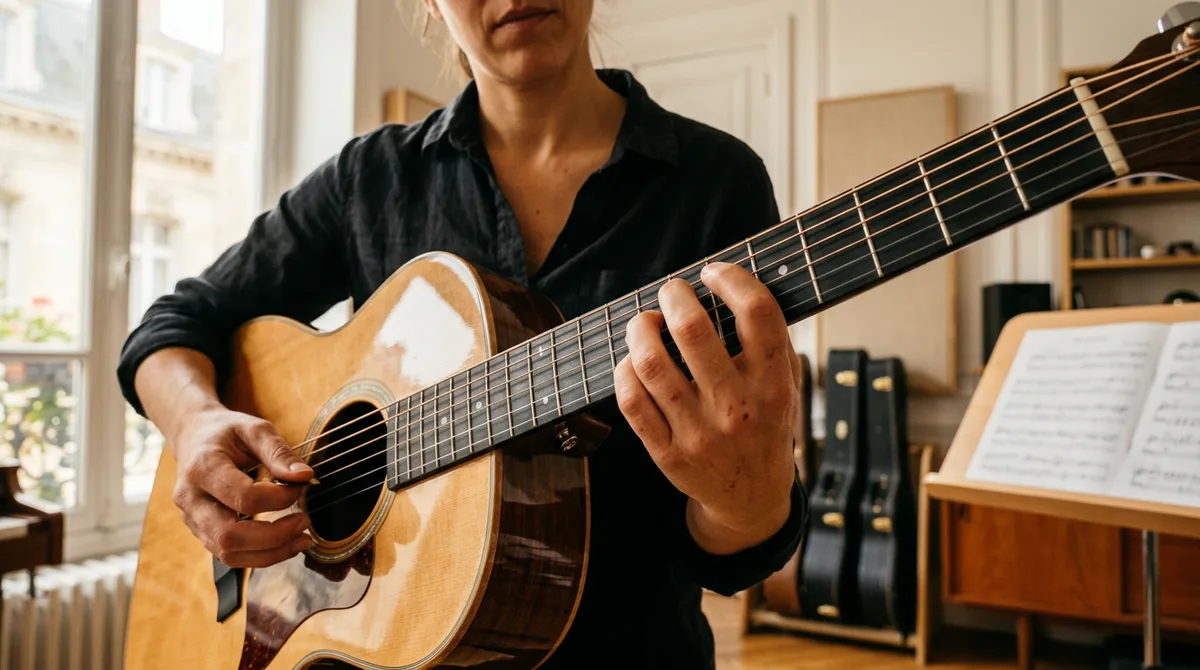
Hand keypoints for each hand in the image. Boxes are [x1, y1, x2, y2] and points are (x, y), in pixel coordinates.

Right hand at [170, 408, 315, 567]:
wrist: (193, 437)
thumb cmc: (226, 432)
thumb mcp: (255, 429)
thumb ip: (279, 452)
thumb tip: (305, 476)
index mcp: (202, 468)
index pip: (243, 498)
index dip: (279, 498)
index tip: (300, 487)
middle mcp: (191, 499)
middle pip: (230, 536)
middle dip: (275, 536)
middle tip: (305, 521)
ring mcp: (192, 520)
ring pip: (229, 554)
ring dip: (271, 553)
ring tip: (301, 539)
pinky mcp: (201, 532)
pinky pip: (229, 556)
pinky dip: (261, 555)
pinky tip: (284, 543)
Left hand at [614, 262, 799, 554]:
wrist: (751, 497)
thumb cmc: (765, 426)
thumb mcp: (787, 386)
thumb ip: (770, 342)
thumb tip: (734, 283)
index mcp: (774, 385)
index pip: (758, 314)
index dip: (732, 279)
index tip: (714, 272)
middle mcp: (737, 408)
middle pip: (693, 331)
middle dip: (674, 296)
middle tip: (672, 291)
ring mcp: (699, 433)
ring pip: (651, 363)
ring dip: (640, 328)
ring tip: (645, 321)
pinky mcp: (667, 454)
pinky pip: (631, 401)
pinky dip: (625, 370)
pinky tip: (634, 360)